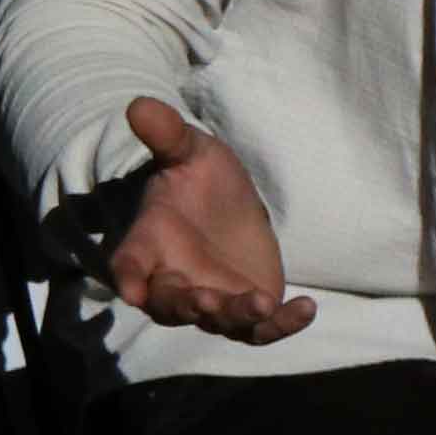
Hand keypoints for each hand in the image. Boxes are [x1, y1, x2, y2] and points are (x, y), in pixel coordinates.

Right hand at [104, 97, 317, 344]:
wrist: (230, 206)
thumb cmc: (199, 178)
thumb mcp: (188, 151)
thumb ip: (167, 135)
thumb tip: (139, 105)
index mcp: (151, 243)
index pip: (130, 265)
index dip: (128, 278)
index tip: (129, 291)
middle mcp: (175, 280)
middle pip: (172, 304)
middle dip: (187, 305)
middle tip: (206, 301)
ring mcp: (211, 302)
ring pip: (218, 321)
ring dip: (236, 316)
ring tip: (261, 304)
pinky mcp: (246, 314)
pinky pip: (260, 330)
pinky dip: (282, 324)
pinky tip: (307, 308)